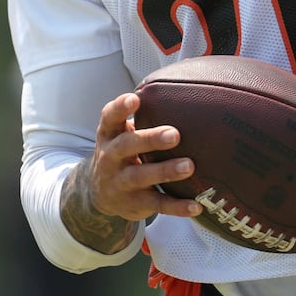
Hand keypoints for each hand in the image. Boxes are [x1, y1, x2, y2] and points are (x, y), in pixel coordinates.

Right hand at [86, 92, 202, 220]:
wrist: (98, 194)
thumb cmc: (120, 152)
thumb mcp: (119, 133)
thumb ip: (139, 116)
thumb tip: (179, 88)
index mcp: (109, 135)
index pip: (110, 118)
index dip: (121, 108)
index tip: (136, 99)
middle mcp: (111, 158)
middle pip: (127, 146)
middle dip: (150, 140)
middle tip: (175, 134)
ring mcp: (121, 182)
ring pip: (141, 176)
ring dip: (165, 171)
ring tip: (189, 166)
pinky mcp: (135, 203)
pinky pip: (157, 204)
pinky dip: (177, 207)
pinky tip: (197, 206)